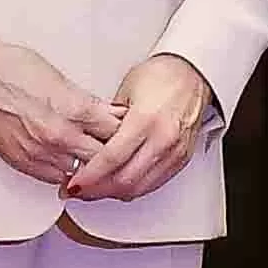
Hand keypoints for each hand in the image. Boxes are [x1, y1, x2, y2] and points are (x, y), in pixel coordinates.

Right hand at [0, 34, 119, 186]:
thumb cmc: (11, 69)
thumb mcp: (61, 79)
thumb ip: (86, 102)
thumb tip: (105, 113)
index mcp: (76, 109)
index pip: (118, 131)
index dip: (127, 132)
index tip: (130, 131)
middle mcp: (62, 135)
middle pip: (104, 158)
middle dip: (113, 154)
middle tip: (118, 151)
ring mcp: (42, 152)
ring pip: (82, 174)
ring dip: (90, 168)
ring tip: (95, 162)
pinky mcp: (24, 162)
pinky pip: (55, 178)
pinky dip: (66, 173)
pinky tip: (71, 166)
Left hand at [59, 54, 214, 205]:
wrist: (193, 73)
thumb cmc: (161, 76)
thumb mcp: (124, 92)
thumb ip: (107, 123)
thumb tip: (87, 145)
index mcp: (145, 119)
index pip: (111, 159)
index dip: (90, 176)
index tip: (74, 183)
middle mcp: (163, 139)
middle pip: (125, 180)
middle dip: (98, 190)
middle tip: (79, 189)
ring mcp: (175, 152)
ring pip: (140, 188)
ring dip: (114, 193)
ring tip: (96, 189)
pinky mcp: (182, 159)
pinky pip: (154, 183)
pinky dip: (134, 188)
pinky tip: (119, 184)